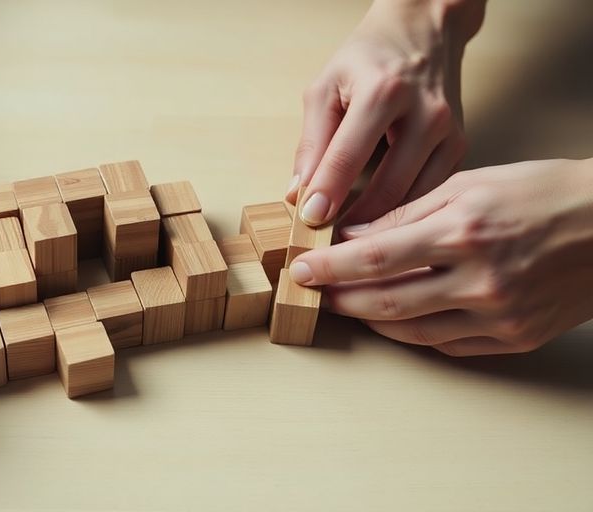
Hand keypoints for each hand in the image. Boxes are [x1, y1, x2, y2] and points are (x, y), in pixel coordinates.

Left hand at [289, 0, 484, 225]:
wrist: (423, 31)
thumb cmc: (368, 58)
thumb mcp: (326, 88)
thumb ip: (311, 141)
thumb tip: (297, 192)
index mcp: (384, 92)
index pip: (348, 154)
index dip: (327, 192)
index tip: (309, 221)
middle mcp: (425, 113)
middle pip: (388, 184)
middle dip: (355, 221)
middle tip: (327, 247)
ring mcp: (449, 132)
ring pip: (414, 197)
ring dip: (380, 227)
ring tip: (348, 245)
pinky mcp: (460, 147)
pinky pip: (430, 193)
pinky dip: (404, 215)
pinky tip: (380, 229)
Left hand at [289, 158, 592, 355]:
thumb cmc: (542, 193)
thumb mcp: (469, 183)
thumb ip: (406, 212)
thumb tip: (353, 234)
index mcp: (463, 231)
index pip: (375, 257)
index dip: (330, 267)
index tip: (301, 270)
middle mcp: (479, 279)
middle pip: (386, 302)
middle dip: (340, 298)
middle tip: (314, 293)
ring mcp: (499, 314)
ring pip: (412, 330)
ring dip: (370, 320)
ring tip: (346, 304)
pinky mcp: (514, 337)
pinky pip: (448, 344)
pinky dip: (413, 332)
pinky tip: (394, 318)